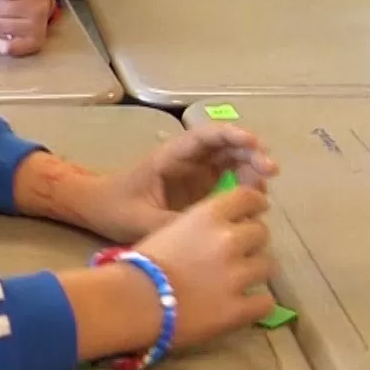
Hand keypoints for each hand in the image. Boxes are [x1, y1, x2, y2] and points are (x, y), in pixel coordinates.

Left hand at [76, 124, 277, 243]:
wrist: (98, 211)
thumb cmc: (115, 208)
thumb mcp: (141, 220)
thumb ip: (174, 225)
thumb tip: (208, 234)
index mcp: (170, 156)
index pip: (205, 137)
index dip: (232, 136)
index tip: (254, 144)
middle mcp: (188, 159)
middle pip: (226, 146)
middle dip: (251, 153)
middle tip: (271, 170)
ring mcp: (196, 172)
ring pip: (232, 162)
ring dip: (252, 171)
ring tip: (263, 192)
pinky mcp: (201, 188)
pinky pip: (229, 181)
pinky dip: (245, 187)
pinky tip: (255, 203)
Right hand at [133, 186, 277, 348]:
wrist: (128, 303)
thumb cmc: (138, 264)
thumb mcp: (168, 229)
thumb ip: (200, 227)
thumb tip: (220, 232)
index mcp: (209, 216)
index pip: (249, 198)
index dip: (254, 205)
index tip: (252, 214)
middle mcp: (229, 240)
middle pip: (262, 233)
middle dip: (251, 243)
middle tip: (236, 255)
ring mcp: (237, 275)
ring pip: (267, 266)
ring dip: (253, 272)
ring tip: (235, 282)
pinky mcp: (239, 308)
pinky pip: (265, 302)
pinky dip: (256, 303)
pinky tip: (242, 306)